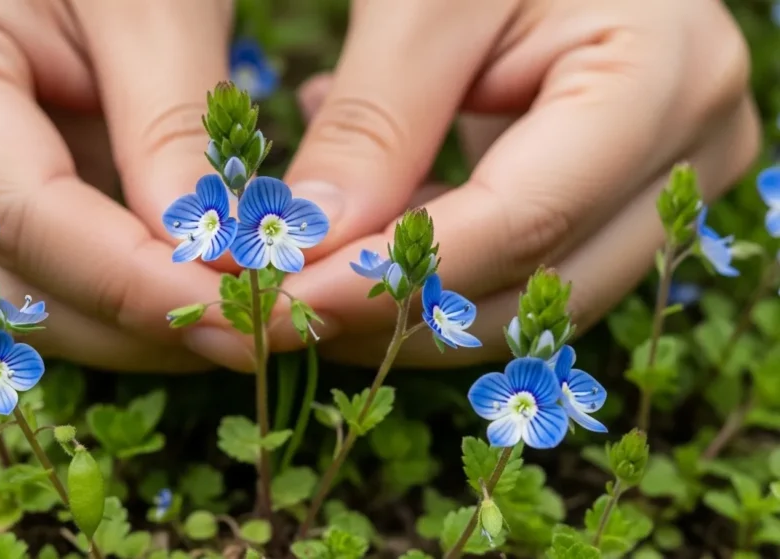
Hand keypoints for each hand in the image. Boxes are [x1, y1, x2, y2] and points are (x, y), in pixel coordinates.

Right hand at [0, 0, 236, 371]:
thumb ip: (175, 126)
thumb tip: (211, 262)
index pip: (24, 211)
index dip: (138, 284)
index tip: (247, 318)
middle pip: (23, 277)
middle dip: (151, 322)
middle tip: (269, 331)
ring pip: (43, 294)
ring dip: (152, 323)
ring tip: (255, 317)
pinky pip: (64, 271)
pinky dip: (143, 293)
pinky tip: (217, 293)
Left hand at [189, 0, 760, 368]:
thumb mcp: (426, 1)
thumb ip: (371, 125)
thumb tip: (307, 248)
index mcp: (659, 81)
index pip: (521, 224)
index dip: (395, 281)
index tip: (284, 305)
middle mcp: (688, 147)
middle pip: (534, 285)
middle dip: (395, 313)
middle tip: (280, 309)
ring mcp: (665, 175)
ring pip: (529, 291)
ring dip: (408, 295)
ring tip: (311, 253)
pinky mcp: (623, 187)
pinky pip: (526, 256)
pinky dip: (434, 256)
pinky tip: (368, 212)